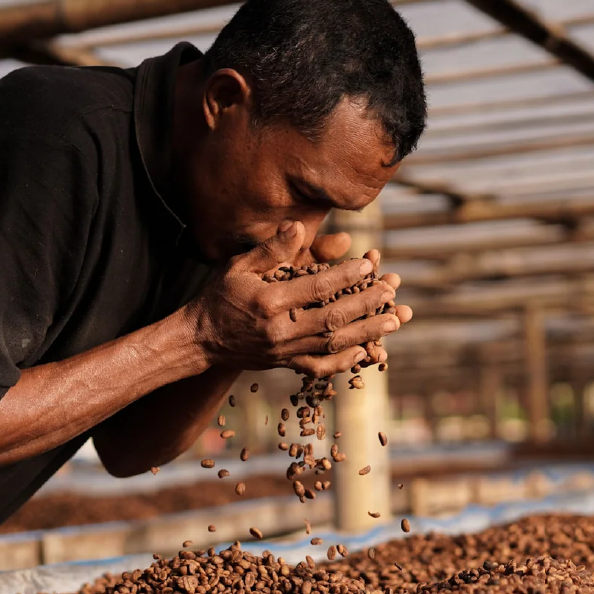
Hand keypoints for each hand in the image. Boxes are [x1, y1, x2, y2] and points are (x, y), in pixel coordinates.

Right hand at [187, 221, 403, 376]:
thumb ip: (271, 248)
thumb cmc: (219, 295)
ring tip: (394, 320)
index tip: (369, 265)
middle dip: (366, 304)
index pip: (316, 288)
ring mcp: (283, 350)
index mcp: (269, 301)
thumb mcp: (238, 266)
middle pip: (333, 318)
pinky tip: (365, 351)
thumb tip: (298, 226)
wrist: (199, 338)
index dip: (346, 276)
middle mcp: (279, 329)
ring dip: (367, 332)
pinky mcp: (284, 364)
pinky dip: (344, 361)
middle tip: (391, 291)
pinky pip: (319, 367)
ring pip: (333, 343)